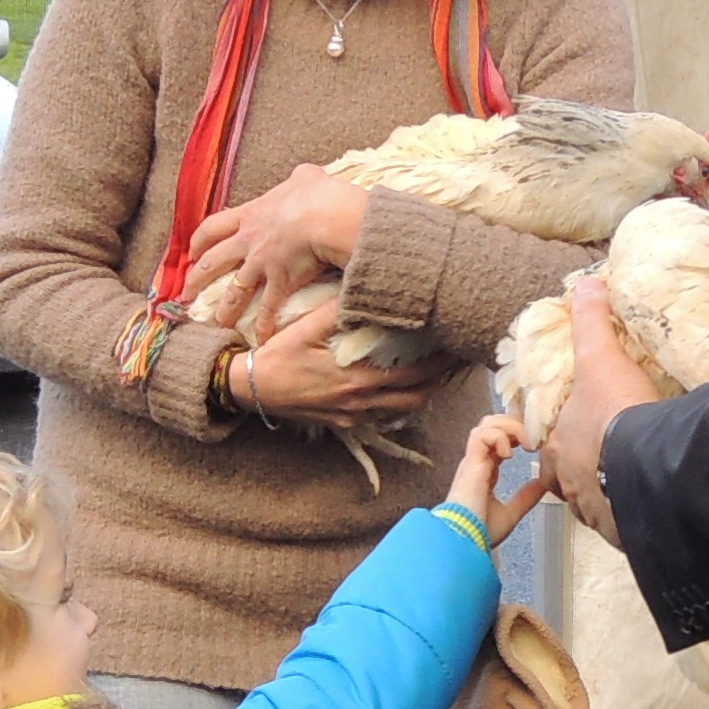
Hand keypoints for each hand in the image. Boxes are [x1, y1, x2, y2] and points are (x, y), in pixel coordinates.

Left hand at [185, 165, 369, 335]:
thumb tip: (305, 176)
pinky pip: (268, 309)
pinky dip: (263, 326)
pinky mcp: (279, 283)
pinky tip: (260, 340)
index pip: (213, 228)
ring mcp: (261, 265)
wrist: (325, 216)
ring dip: (224, 310)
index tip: (192, 252)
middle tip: (187, 293)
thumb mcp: (305, 177)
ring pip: (234, 292)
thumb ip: (299, 178)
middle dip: (196, 278)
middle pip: (212, 262)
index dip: (199, 241)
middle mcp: (248, 242)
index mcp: (250, 215)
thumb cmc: (316, 194)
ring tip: (217, 324)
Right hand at [242, 296, 451, 429]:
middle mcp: (362, 400)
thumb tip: (361, 285)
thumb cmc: (278, 355)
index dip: (441, 361)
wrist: (251, 389)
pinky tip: (401, 388)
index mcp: (358, 376)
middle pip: (418, 395)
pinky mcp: (345, 422)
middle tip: (456, 359)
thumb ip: (336, 308)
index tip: (456, 344)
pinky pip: (382, 416)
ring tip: (436, 374)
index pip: (415, 372)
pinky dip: (399, 403)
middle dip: (441, 379)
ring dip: (423, 393)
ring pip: (403, 409)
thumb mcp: (306, 326)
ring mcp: (354, 414)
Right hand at [446, 413, 555, 547]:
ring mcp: (473, 460)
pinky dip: (499, 437)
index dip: (519, 436)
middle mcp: (477, 462)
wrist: (464, 541)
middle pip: (494, 424)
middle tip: (535, 439)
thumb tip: (541, 484)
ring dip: (511, 427)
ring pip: (487, 423)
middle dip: (517, 424)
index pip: (500, 440)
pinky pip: (482, 435)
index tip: (536, 445)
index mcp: (484, 471)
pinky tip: (510, 454)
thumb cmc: (479, 533)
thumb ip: (524, 498)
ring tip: (527, 443)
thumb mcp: (510, 514)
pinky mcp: (470, 463)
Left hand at [546, 278, 658, 550]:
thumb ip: (592, 321)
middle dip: (583, 475)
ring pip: (594, 505)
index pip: (555, 447)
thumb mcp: (601, 357)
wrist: (645, 466)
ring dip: (605, 497)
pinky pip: (621, 525)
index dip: (568, 442)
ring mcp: (594, 510)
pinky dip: (629, 517)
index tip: (585, 440)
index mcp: (560, 446)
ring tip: (629, 485)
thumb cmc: (616, 412)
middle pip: (569, 481)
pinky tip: (647, 506)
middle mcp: (569, 483)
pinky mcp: (621, 530)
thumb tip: (588, 282)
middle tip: (607, 465)